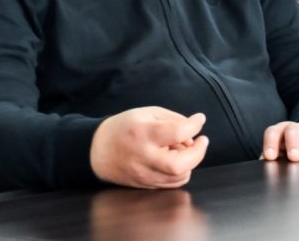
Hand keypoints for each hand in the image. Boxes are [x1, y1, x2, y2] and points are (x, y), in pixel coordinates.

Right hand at [90, 107, 208, 188]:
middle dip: (198, 153)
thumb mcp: (147, 113)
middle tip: (202, 140)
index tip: (199, 119)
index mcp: (143, 134)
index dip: (194, 125)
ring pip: (179, 177)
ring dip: (190, 162)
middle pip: (179, 164)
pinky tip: (175, 158)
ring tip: (183, 148)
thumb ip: (173, 119)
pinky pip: (171, 183)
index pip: (177, 132)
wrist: (96, 150)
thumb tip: (193, 132)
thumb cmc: (124, 128)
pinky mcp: (144, 184)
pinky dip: (181, 172)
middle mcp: (143, 157)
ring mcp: (143, 174)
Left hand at [260, 121, 298, 161]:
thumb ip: (274, 164)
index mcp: (281, 134)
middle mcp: (297, 128)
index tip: (270, 156)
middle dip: (293, 143)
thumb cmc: (296, 157)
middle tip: (295, 157)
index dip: (270, 143)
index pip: (273, 133)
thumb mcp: (283, 159)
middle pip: (292, 130)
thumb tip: (264, 172)